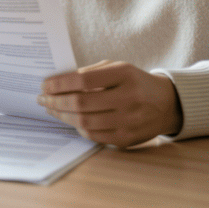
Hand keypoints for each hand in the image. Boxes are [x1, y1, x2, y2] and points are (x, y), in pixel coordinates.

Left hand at [38, 60, 182, 147]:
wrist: (166, 104)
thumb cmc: (134, 82)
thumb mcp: (118, 68)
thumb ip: (90, 73)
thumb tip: (58, 83)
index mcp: (125, 75)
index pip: (83, 79)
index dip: (60, 84)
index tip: (45, 85)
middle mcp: (129, 98)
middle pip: (81, 103)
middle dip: (56, 101)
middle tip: (42, 99)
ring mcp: (129, 121)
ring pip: (84, 121)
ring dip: (62, 116)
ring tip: (52, 109)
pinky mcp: (126, 139)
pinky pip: (93, 135)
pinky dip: (78, 127)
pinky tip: (70, 120)